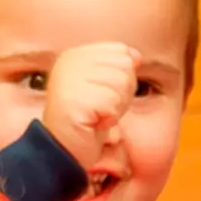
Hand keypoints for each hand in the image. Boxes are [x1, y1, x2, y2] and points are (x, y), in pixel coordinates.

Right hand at [42, 42, 139, 169]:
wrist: (64, 149)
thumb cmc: (86, 118)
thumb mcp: (103, 86)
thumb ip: (118, 65)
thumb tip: (136, 55)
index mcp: (74, 55)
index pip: (121, 51)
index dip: (120, 77)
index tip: (100, 94)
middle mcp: (68, 62)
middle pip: (125, 65)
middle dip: (121, 92)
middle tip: (99, 107)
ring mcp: (69, 79)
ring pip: (122, 83)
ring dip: (116, 106)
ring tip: (96, 115)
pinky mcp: (74, 100)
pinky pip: (114, 102)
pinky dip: (109, 118)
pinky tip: (93, 123)